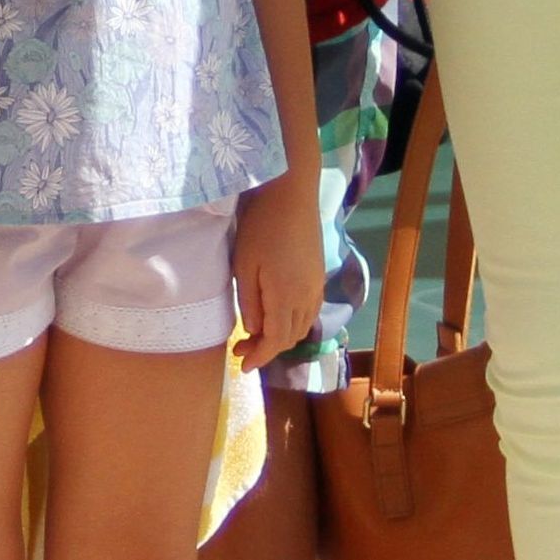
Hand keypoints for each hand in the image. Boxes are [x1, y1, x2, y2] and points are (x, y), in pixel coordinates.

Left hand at [228, 172, 319, 373]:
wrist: (291, 192)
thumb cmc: (260, 225)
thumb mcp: (244, 265)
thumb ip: (249, 302)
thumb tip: (254, 330)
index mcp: (287, 297)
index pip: (275, 341)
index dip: (259, 357)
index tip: (242, 368)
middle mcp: (307, 296)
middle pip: (290, 337)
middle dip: (266, 350)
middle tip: (241, 350)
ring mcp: (316, 285)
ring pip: (302, 325)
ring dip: (281, 337)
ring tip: (256, 336)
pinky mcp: (318, 274)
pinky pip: (309, 311)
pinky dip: (293, 322)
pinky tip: (277, 317)